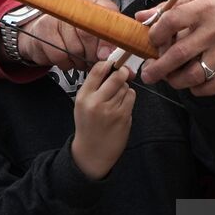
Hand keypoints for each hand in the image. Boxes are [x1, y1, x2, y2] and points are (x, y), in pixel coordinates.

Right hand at [14, 0, 117, 69]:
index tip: (108, 54)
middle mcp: (73, 4)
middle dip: (93, 54)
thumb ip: (108, 40)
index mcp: (92, 1)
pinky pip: (60, 55)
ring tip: (79, 57)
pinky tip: (67, 57)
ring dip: (79, 60)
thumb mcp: (96, 32)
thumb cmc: (74, 33)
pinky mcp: (43, 29)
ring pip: (74, 48)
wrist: (43, 33)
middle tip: (93, 58)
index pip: (105, 14)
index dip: (107, 38)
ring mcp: (57, 15)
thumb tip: (109, 54)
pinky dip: (66, 63)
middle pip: (88, 34)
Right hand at [70, 59, 134, 179]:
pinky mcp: (123, 117)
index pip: (98, 70)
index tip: (112, 63)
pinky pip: (131, 97)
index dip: (108, 64)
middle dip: (122, 72)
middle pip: (116, 76)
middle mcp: (97, 102)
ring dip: (124, 88)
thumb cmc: (88, 125)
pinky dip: (129, 97)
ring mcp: (111, 110)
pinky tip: (122, 105)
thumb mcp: (82, 103)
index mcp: (83, 96)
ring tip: (116, 97)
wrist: (92, 151)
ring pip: (125, 86)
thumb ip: (94, 86)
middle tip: (123, 72)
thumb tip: (112, 67)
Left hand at [136, 0, 214, 95]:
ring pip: (194, 74)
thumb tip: (141, 18)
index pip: (171, 22)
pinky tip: (191, 84)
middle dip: (157, 68)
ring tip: (168, 79)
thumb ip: (170, 8)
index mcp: (204, 8)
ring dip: (175, 81)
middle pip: (179, 54)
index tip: (152, 40)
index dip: (155, 34)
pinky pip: (212, 85)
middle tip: (147, 73)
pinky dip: (197, 89)